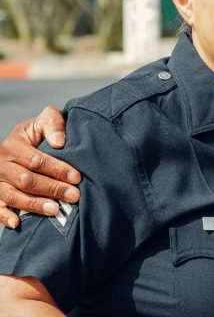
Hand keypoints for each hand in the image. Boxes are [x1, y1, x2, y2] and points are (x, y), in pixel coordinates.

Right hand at [0, 107, 79, 229]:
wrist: (23, 141)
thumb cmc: (40, 132)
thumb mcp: (45, 120)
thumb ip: (53, 124)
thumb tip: (60, 142)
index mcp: (13, 144)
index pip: (36, 160)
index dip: (57, 169)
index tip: (76, 177)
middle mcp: (1, 163)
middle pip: (26, 180)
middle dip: (52, 189)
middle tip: (74, 196)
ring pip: (12, 195)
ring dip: (34, 204)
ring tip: (55, 210)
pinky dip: (4, 216)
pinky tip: (18, 222)